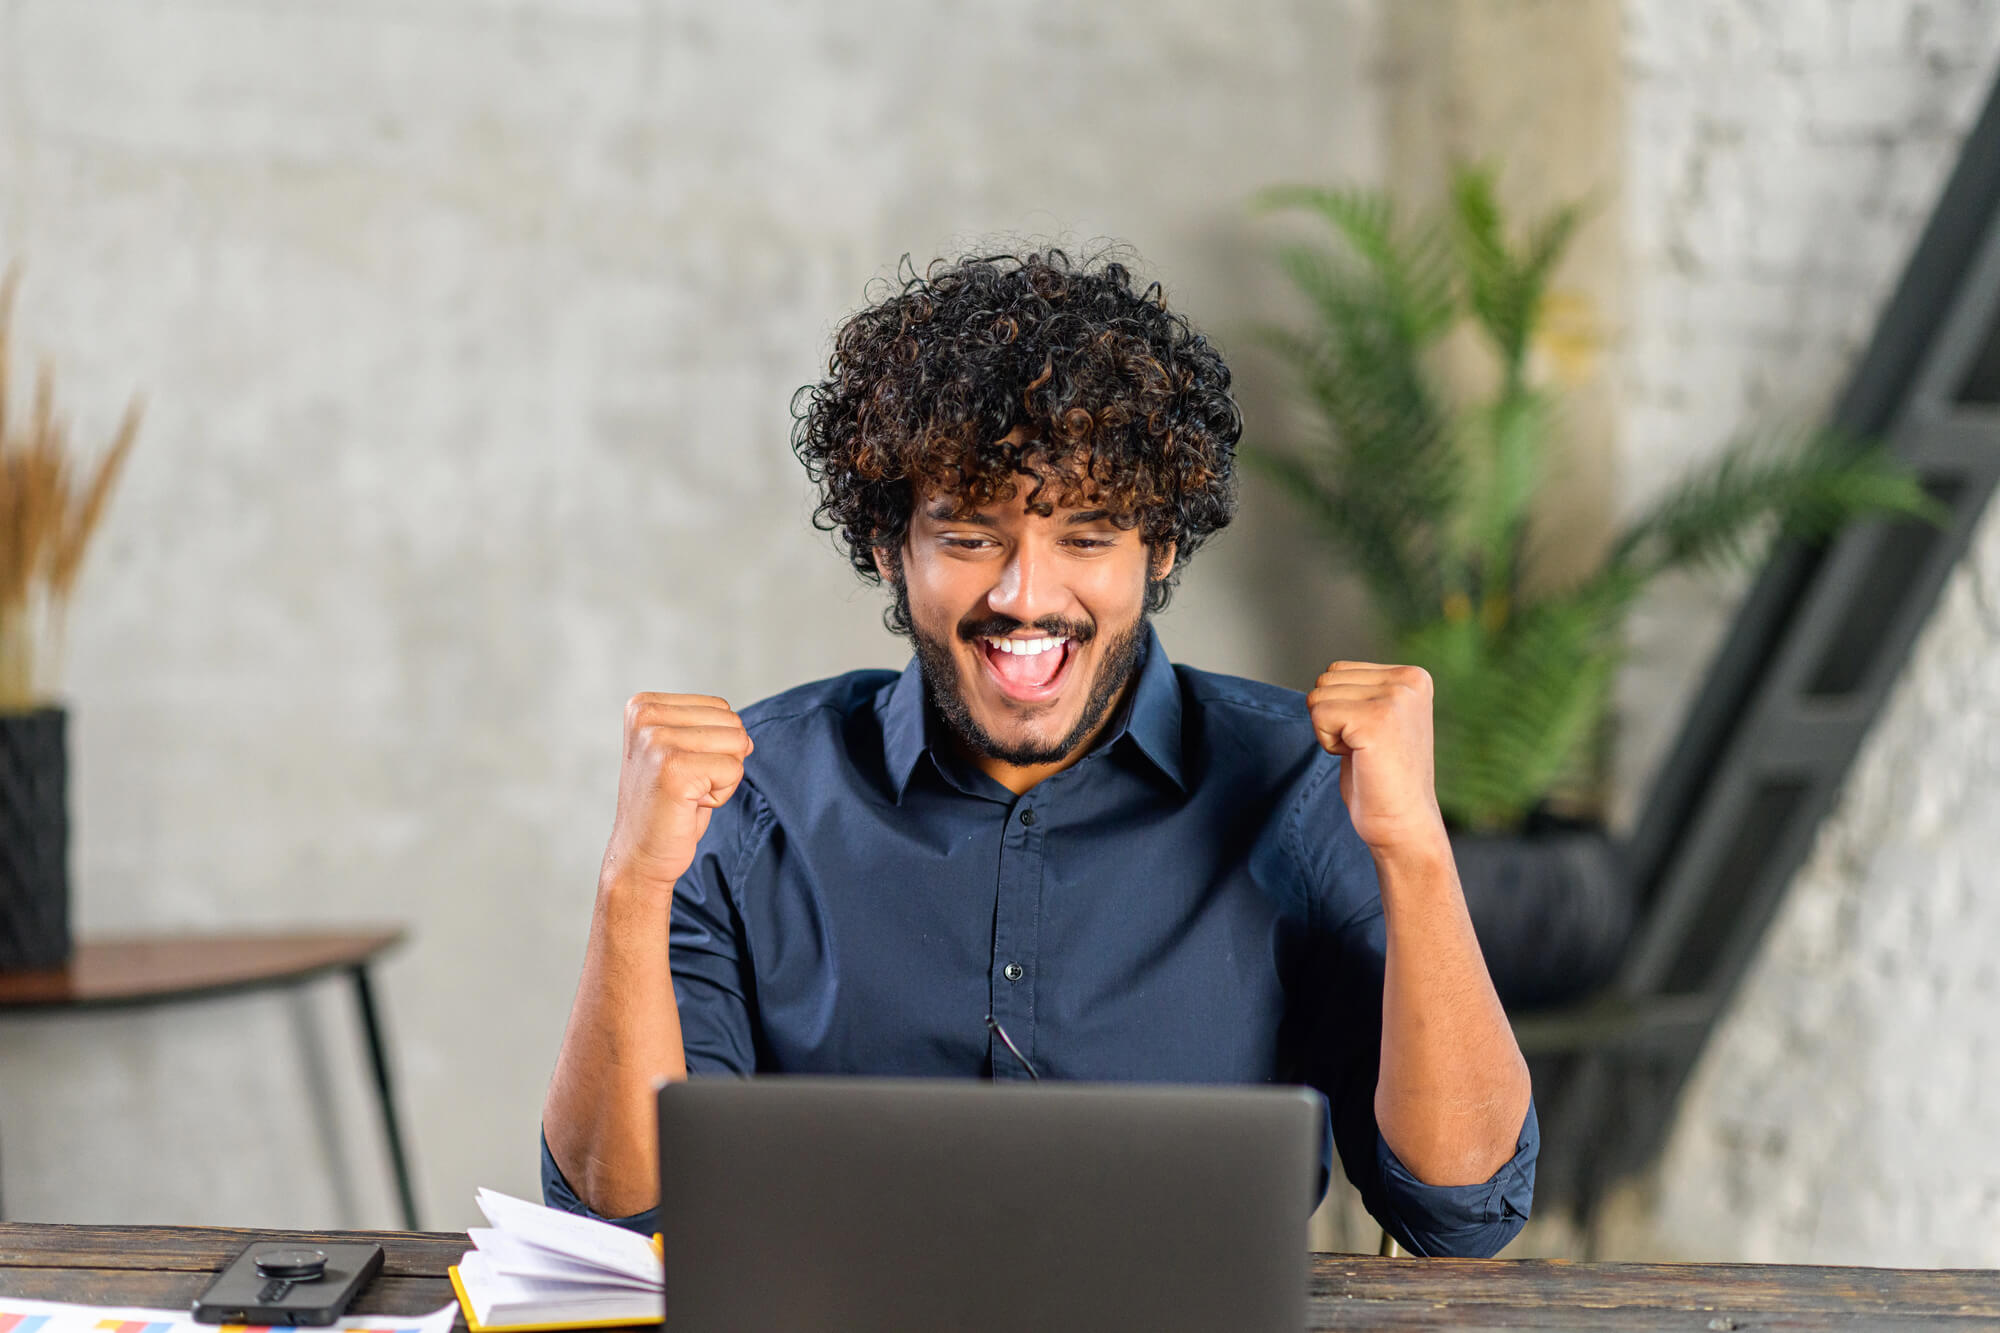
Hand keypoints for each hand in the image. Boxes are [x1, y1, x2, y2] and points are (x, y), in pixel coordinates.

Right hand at [600, 693, 753, 893]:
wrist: (639, 856)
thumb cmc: (666, 807)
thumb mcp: (685, 755)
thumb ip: (713, 733)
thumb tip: (747, 739)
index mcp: (644, 705)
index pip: (721, 708)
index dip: (714, 746)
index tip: (681, 771)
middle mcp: (646, 716)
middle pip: (732, 724)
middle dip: (722, 761)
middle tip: (686, 787)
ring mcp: (657, 740)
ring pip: (736, 745)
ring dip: (721, 779)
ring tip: (687, 795)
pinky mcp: (672, 768)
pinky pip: (733, 770)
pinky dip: (721, 795)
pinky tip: (689, 805)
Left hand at [1307, 662, 1446, 855]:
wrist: (1404, 823)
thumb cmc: (1384, 777)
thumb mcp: (1379, 719)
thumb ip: (1361, 692)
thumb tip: (1323, 678)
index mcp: (1414, 677)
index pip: (1337, 670)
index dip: (1340, 708)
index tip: (1372, 738)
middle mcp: (1409, 681)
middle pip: (1325, 679)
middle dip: (1332, 717)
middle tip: (1365, 748)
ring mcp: (1395, 698)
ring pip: (1318, 695)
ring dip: (1330, 731)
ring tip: (1364, 753)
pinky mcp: (1376, 720)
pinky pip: (1319, 715)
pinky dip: (1328, 742)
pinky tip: (1358, 759)